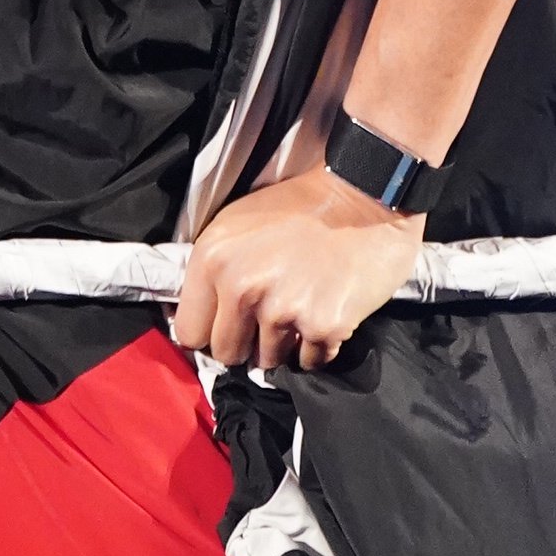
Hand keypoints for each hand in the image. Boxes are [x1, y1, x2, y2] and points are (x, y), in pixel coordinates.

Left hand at [170, 171, 426, 372]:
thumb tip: (205, 316)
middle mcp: (241, 286)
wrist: (366, 193)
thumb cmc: (305, 205)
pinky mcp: (323, 325)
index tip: (228, 326)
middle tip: (270, 316)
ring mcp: (283, 308)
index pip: (189, 331)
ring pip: (268, 361)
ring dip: (285, 343)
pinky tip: (325, 312)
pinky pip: (310, 361)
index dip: (211, 331)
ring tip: (303, 304)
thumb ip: (215, 270)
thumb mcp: (239, 222)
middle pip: (226, 354)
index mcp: (213, 257)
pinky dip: (318, 346)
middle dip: (246, 343)